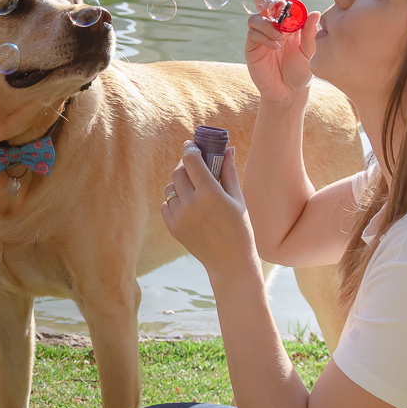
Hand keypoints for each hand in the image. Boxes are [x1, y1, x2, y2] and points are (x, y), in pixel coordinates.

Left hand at [161, 144, 256, 276]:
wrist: (230, 262)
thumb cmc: (240, 229)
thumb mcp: (238, 198)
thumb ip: (229, 171)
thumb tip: (227, 149)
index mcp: (210, 193)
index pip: (191, 161)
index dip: (190, 149)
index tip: (191, 145)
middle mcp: (192, 203)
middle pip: (178, 172)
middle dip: (184, 165)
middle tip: (193, 165)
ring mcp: (180, 216)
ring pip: (170, 188)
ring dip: (179, 184)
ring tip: (192, 188)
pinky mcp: (173, 227)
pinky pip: (166, 205)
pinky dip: (174, 201)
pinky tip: (188, 204)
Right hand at [244, 0, 317, 103]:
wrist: (288, 91)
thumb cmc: (302, 70)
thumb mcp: (310, 51)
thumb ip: (310, 33)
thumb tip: (314, 12)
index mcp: (290, 22)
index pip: (285, 0)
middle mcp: (274, 25)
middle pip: (265, 2)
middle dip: (269, 1)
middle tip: (278, 9)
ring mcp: (261, 35)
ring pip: (256, 17)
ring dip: (267, 23)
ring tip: (279, 37)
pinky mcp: (252, 47)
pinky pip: (252, 33)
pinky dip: (263, 37)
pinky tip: (274, 47)